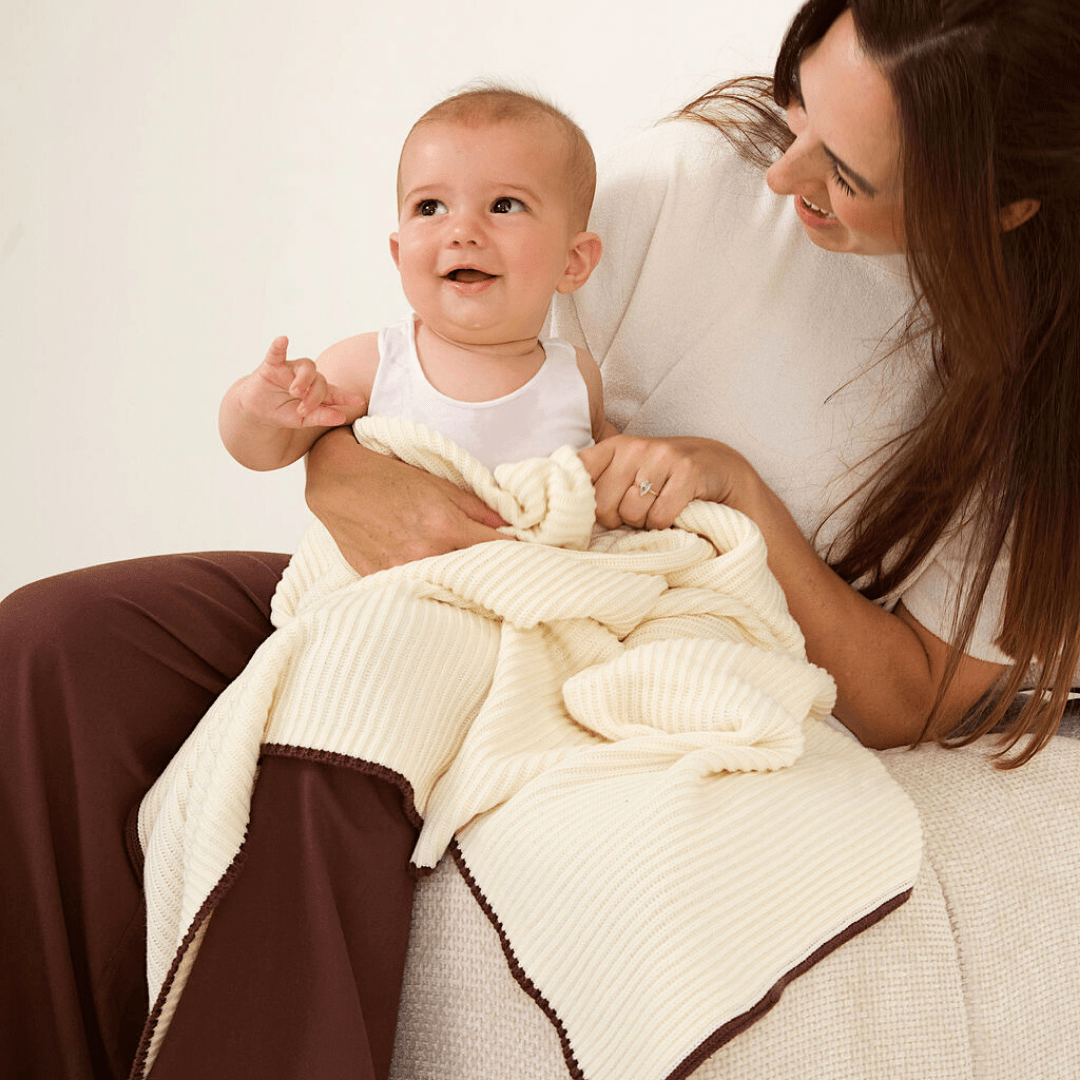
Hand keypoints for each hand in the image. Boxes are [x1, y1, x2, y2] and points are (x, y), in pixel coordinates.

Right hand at [242, 336, 366, 428]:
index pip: (335, 392)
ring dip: (303, 380)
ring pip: (307, 366)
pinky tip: (282, 340)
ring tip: (295, 392)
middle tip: (303, 410)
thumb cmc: (283, 412)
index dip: (346, 396)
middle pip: (321, 381)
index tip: (358, 402)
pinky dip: (279, 346)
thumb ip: (321, 416)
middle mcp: (308, 378)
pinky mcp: (273, 365)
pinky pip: (277, 352)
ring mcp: (291, 369)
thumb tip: (341, 417)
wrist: (257, 410)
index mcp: (317, 392)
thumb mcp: (302, 419)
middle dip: (314, 397)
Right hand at [306, 428, 508, 573]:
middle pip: (474, 573)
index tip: (531, 557)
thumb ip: (479, 508)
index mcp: (445, 526)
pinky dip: (429, 583)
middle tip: (503, 569)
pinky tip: (434, 577)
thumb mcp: (441, 485)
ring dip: (460, 581)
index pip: (497, 549)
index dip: (517, 553)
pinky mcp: (383, 580)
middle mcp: (426, 552)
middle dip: (491, 570)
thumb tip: (512, 527)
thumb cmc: (390, 479)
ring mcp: (403, 570)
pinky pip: (416, 586)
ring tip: (470, 576)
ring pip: (446, 584)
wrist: (339, 485)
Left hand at [579, 434, 748, 529]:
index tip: (590, 512)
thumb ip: (600, 483)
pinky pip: (660, 517)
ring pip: (632, 513)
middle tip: (636, 512)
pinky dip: (665, 525)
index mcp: (614, 446)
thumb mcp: (629, 471)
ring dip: (644, 523)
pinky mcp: (687, 472)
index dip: (580, 500)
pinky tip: (674, 513)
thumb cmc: (666, 478)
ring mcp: (662, 457)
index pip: (579, 471)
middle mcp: (635, 447)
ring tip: (656, 510)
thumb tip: (565, 513)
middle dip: (618, 519)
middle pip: (603, 505)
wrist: (720, 467)